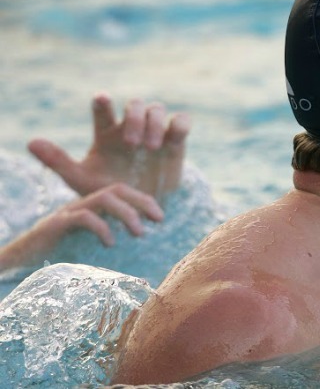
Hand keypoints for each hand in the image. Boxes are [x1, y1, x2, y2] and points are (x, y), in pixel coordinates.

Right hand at [0, 183, 162, 268]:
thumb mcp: (90, 252)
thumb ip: (111, 252)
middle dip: (141, 201)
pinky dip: (101, 227)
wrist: (18, 264)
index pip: (121, 193)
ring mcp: (67, 213)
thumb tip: (142, 270)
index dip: (143, 200)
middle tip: (158, 219)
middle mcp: (80, 206)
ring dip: (126, 213)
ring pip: (103, 198)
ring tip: (138, 232)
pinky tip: (110, 242)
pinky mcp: (55, 225)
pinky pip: (82, 217)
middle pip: (116, 189)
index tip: (160, 217)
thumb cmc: (56, 260)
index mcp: (90, 209)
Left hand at [27, 93, 189, 196]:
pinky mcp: (176, 141)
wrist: (141, 212)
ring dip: (153, 124)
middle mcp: (131, 128)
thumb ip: (58, 161)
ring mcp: (154, 133)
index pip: (103, 111)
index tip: (101, 100)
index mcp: (107, 135)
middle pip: (135, 105)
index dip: (103, 103)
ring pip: (156, 109)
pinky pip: (181, 121)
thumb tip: (30, 142)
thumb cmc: (108, 194)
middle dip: (134, 118)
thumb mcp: (81, 180)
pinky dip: (179, 124)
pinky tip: (173, 138)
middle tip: (132, 143)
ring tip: (151, 147)